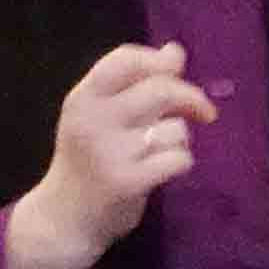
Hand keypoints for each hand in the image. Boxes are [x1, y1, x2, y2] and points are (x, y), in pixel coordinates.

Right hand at [5, 42, 215, 268]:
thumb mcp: (102, 116)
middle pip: (161, 89)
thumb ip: (135, 85)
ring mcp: (108, 151)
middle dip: (192, 98)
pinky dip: (181, 163)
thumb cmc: (89, 160)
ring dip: (181, 139)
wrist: (64, 217)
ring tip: (161, 151)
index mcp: (83, 97)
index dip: (160, 62)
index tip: (176, 75)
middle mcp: (92, 119)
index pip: (126, 59)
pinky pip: (178, 159)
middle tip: (204, 112)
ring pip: (175, 129)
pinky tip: (164, 170)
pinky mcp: (127, 181)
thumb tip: (174, 51)